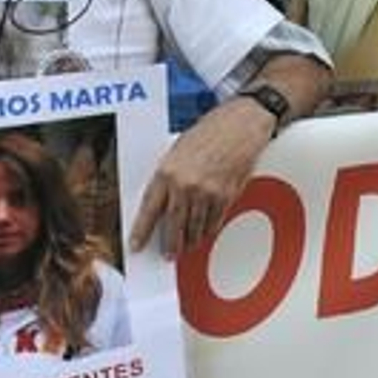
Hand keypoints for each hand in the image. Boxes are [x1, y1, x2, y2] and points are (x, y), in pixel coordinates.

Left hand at [129, 96, 273, 254]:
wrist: (241, 123)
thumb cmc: (210, 132)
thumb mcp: (178, 151)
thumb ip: (169, 177)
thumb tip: (161, 202)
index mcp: (168, 171)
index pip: (149, 209)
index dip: (141, 230)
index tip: (136, 245)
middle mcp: (186, 184)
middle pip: (173, 224)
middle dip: (170, 243)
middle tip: (168, 254)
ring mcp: (208, 191)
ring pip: (195, 226)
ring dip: (191, 239)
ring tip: (188, 245)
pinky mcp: (227, 194)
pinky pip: (215, 220)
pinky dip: (209, 228)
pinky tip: (205, 231)